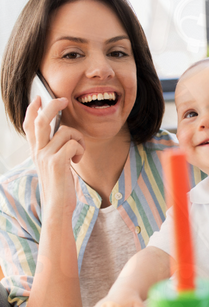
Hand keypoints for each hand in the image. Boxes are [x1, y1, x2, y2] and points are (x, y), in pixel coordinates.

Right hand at [23, 96, 84, 214]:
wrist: (58, 208)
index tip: (39, 98)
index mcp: (36, 151)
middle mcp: (38, 152)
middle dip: (53, 105)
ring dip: (79, 139)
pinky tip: (78, 161)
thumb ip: (55, 151)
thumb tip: (64, 134)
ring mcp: (45, 157)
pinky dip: (81, 150)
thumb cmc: (60, 187)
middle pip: (41, 120)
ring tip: (78, 154)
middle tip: (64, 100)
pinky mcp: (57, 163)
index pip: (29, 126)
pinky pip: (74, 144)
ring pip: (66, 131)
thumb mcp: (54, 166)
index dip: (32, 110)